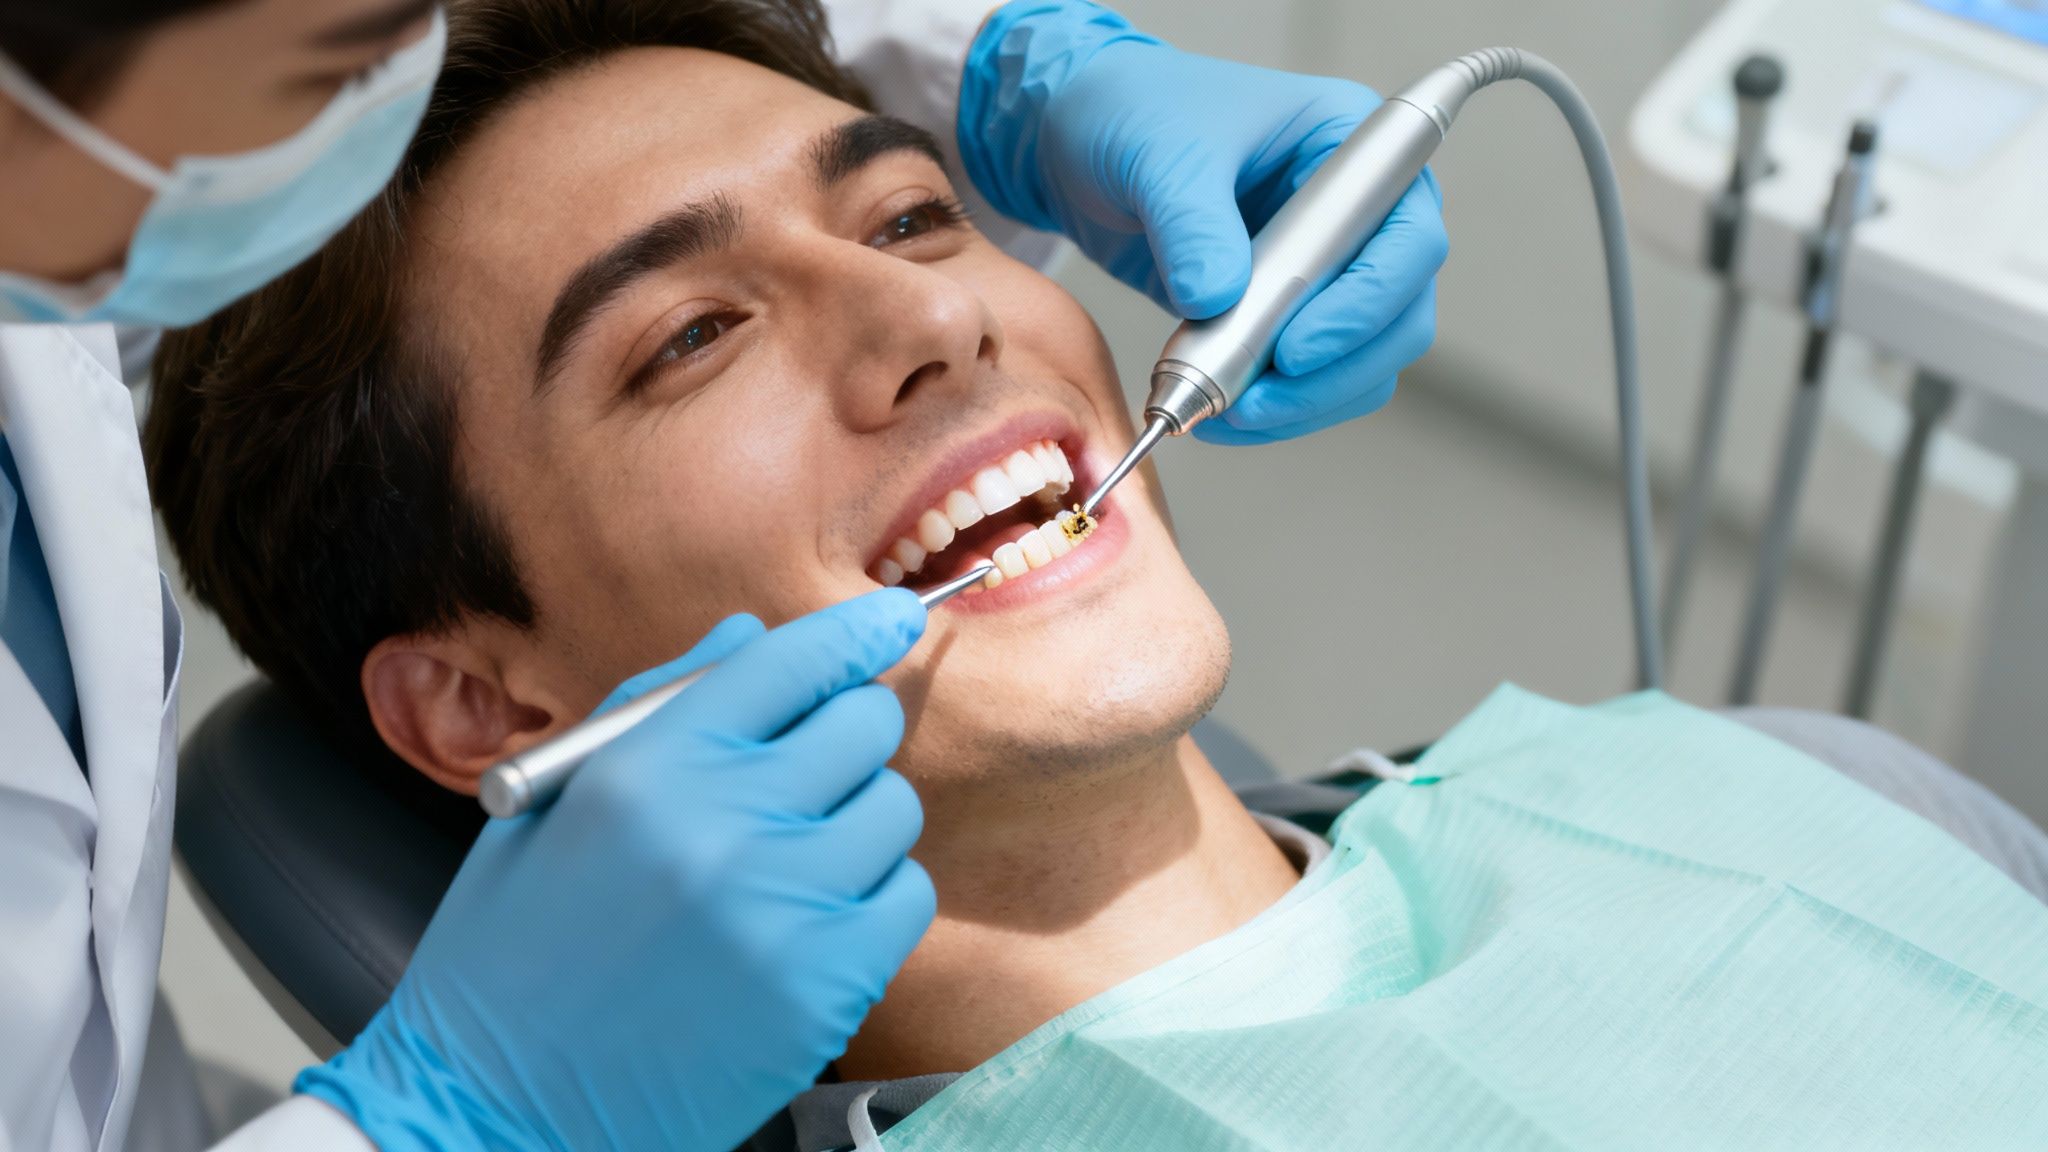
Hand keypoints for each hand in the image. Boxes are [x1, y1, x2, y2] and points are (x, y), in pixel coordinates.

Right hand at [297, 590, 935, 1151]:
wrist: (496, 1114)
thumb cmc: (513, 956)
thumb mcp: (550, 804)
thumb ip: (655, 704)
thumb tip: (751, 635)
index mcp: (647, 769)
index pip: (791, 661)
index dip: (854, 631)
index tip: (892, 618)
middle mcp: (725, 827)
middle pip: (863, 725)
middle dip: (843, 733)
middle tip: (804, 769)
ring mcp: (785, 910)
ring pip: (893, 809)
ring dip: (854, 819)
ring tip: (785, 860)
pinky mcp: (826, 987)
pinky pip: (905, 897)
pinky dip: (873, 898)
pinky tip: (807, 919)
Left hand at [958, 1, 1446, 443]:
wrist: (1082, 146)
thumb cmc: (1132, 114)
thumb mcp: (1158, 155)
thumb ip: (1191, 225)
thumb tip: (1218, 301)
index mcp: (1348, 143)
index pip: (1407, 235)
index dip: (1367, 302)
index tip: (1297, 349)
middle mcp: (1356, 209)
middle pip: (1400, 314)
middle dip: (1336, 371)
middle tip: (1257, 401)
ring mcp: (1326, 266)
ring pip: (1363, 361)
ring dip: (1305, 403)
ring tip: (1226, 412)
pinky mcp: (1287, 313)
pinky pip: (1311, 380)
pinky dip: (1276, 409)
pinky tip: (1219, 412)